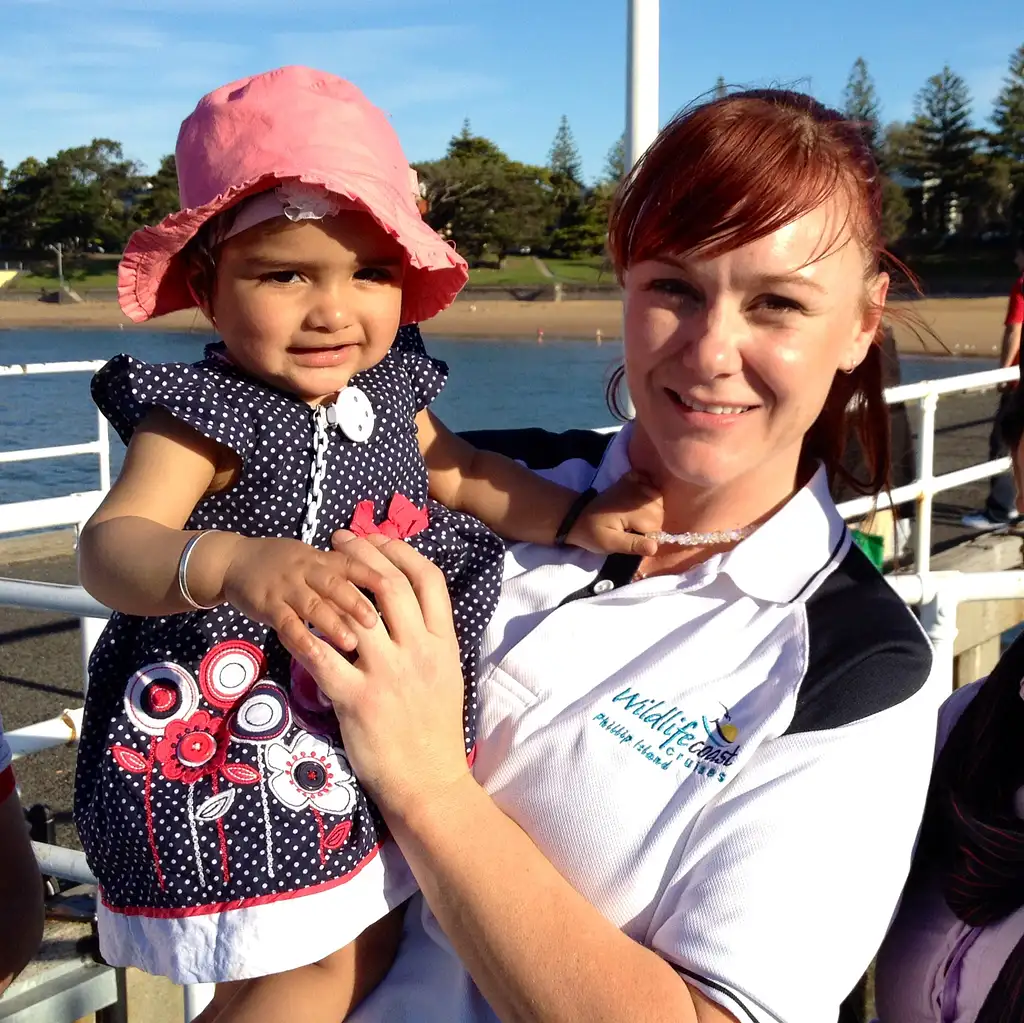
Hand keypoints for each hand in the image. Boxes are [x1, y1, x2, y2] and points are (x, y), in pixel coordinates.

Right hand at [210, 536, 383, 652]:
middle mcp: (307, 569)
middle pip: (335, 584)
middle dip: (356, 602)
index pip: (352, 564)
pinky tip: (314, 653)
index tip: (396, 591)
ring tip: (352, 642)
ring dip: (332, 622)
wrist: (236, 560)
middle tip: (378, 622)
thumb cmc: (285, 566)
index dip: (373, 575)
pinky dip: (300, 638)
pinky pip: (285, 622)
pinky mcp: (267, 604)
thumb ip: (341, 578)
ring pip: (312, 604)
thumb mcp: (314, 562)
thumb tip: (380, 598)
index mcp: (323, 559)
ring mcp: (286, 587)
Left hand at [283, 532, 470, 817]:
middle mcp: (419, 652)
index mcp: (443, 644)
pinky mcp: (356, 700)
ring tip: (311, 572)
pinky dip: (302, 635)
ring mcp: (388, 675)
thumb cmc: (436, 730)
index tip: (378, 537)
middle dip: (361, 554)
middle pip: (389, 585)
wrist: (428, 783)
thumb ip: (429, 638)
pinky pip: (321, 657)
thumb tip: (408, 604)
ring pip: (356, 613)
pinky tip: (288, 623)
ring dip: (329, 586)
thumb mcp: (446, 675)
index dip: (401, 551)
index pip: (428, 580)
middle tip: (339, 540)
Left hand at [566, 472, 662, 556]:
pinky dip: (649, 491)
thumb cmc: (593, 532)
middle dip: (650, 525)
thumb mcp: (609, 543)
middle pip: (659, 513)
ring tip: (634, 520)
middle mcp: (638, 494)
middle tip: (631, 530)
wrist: (577, 516)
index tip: (632, 539)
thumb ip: (632, 544)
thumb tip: (655, 547)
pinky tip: (639, 503)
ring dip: (651, 512)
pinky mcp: (631, 481)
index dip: (648, 537)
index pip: (656, 526)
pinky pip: (651, 485)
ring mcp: (635, 485)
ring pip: (658, 502)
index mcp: (633, 510)